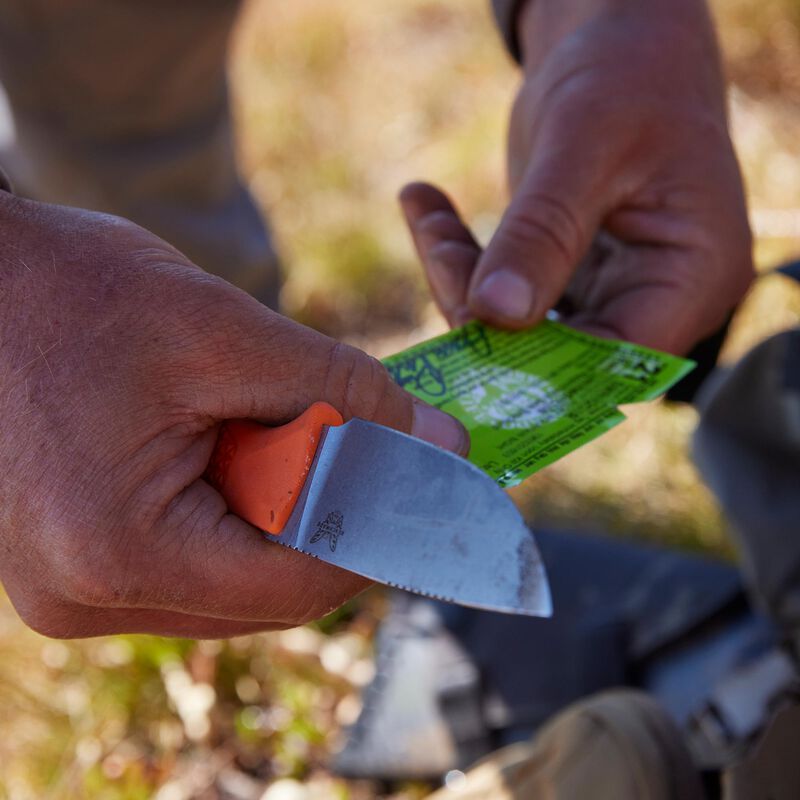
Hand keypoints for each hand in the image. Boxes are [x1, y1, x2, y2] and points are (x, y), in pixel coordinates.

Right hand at [0, 195, 466, 637]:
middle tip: (353, 430)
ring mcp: (77, 585)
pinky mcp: (80, 559)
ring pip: (234, 573)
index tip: (425, 477)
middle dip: (329, 510)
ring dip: (281, 503)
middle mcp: (89, 594)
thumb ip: (343, 391)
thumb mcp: (222, 328)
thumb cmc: (69, 292)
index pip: (297, 584)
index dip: (377, 532)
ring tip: (260, 415)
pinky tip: (224, 436)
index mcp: (120, 551)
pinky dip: (237, 502)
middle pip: (269, 587)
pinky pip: (193, 554)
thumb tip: (441, 441)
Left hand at [401, 0, 752, 352]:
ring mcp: (608, 292)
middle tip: (436, 251)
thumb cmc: (628, 73)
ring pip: (520, 328)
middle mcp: (654, 299)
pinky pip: (504, 293)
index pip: (617, 360)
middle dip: (485, 317)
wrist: (617, 40)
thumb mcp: (587, 142)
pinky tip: (424, 205)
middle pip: (559, 354)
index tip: (469, 331)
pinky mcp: (564, 278)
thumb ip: (543, 230)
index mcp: (693, 276)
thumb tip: (494, 311)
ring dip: (460, 280)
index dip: (541, 368)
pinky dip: (460, 257)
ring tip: (424, 209)